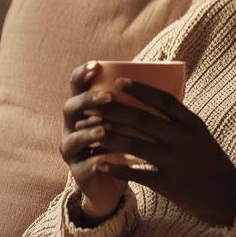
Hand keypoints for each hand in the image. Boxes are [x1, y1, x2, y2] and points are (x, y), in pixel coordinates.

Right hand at [60, 61, 129, 222]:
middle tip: (108, 97)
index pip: (77, 84)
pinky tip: (105, 161)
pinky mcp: (78, 172)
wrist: (114, 181)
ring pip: (74, 138)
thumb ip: (141, 90)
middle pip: (71, 107)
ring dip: (89, 134)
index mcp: (84, 107)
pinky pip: (84, 166)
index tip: (96, 66)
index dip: (83, 74)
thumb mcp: (132, 116)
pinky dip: (95, 163)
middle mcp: (72, 125)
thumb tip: (164, 55)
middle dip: (89, 101)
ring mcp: (72, 149)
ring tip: (104, 130)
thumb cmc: (126, 142)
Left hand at [75, 77, 235, 227]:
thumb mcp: (200, 135)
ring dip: (108, 136)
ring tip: (88, 131)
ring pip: (134, 144)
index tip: (118, 81)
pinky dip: (115, 169)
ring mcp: (174, 161)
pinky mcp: (167, 183)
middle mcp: (183, 138)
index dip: (139, 89)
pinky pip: (135, 173)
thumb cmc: (212, 163)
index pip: (163, 99)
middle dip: (113, 110)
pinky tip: (98, 164)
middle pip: (141, 119)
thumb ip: (180, 120)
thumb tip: (156, 100)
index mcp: (191, 123)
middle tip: (91, 105)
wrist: (230, 198)